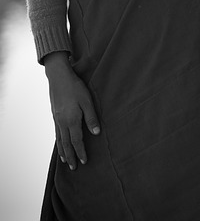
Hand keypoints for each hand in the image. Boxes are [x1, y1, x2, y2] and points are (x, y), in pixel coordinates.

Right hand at [44, 52, 99, 169]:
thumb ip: (91, 118)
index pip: (76, 141)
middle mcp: (62, 123)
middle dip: (71, 156)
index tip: (84, 162)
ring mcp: (57, 120)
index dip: (80, 152)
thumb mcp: (87, 101)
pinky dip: (58, 143)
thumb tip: (96, 134)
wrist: (59, 78)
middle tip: (74, 168)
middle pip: (66, 144)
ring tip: (65, 161)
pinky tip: (60, 144)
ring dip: (63, 152)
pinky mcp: (54, 116)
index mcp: (71, 120)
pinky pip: (56, 134)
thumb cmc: (76, 88)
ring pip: (59, 141)